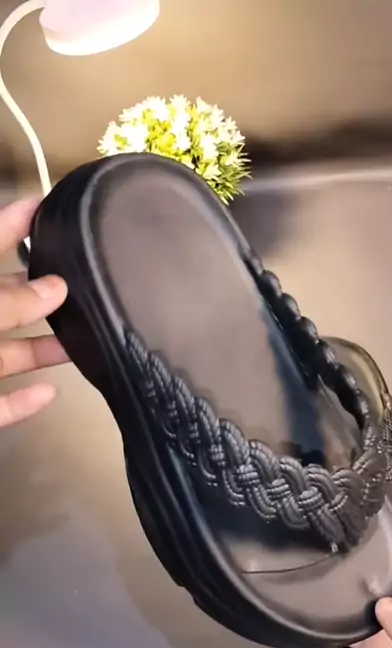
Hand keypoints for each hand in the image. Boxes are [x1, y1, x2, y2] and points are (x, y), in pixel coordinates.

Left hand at [0, 197, 67, 427]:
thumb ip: (9, 304)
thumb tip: (57, 288)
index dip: (15, 220)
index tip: (49, 203)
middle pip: (2, 300)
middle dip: (41, 294)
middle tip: (85, 284)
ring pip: (5, 355)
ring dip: (42, 350)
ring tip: (83, 341)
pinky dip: (21, 403)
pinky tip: (50, 394)